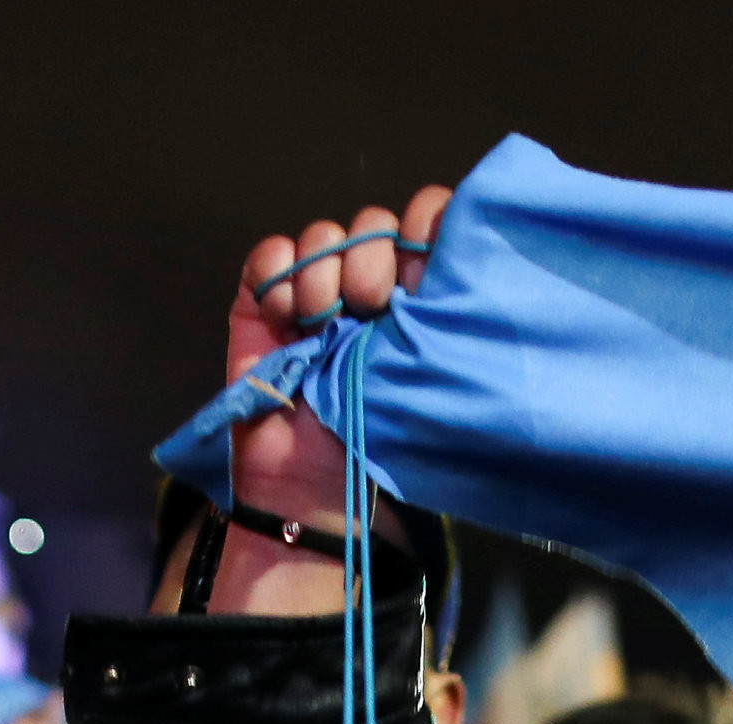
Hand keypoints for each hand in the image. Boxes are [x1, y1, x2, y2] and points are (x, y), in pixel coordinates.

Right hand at [156, 189, 450, 616]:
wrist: (313, 490)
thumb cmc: (381, 443)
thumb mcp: (432, 380)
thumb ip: (447, 324)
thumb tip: (468, 268)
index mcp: (419, 300)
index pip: (431, 224)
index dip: (428, 223)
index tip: (426, 262)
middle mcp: (370, 289)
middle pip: (375, 226)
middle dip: (373, 255)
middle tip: (372, 303)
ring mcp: (316, 294)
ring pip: (323, 237)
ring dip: (324, 268)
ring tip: (321, 318)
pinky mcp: (264, 306)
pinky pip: (269, 259)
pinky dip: (277, 272)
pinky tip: (284, 315)